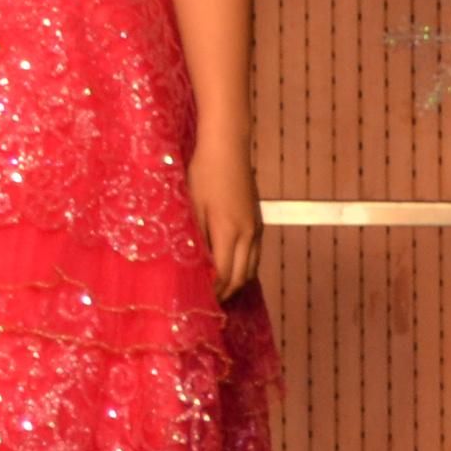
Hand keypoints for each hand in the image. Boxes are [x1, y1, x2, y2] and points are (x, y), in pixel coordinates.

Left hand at [190, 137, 261, 297]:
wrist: (227, 149)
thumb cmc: (203, 174)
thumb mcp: (191, 206)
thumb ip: (195, 238)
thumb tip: (192, 265)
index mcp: (229, 231)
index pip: (224, 274)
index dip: (213, 290)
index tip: (199, 300)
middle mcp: (248, 234)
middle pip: (241, 276)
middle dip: (225, 292)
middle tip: (208, 302)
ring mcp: (256, 228)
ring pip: (251, 268)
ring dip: (236, 281)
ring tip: (217, 289)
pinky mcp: (258, 222)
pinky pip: (254, 255)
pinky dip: (243, 267)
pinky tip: (229, 267)